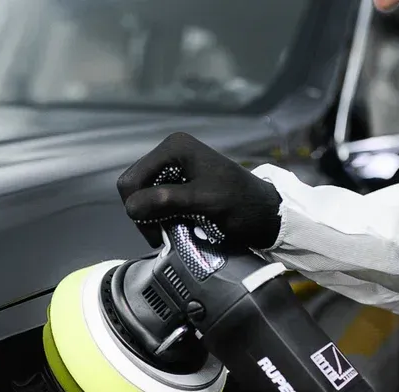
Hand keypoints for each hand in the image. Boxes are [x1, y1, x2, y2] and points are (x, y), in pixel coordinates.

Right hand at [116, 132, 281, 249]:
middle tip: (164, 235)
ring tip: (174, 232)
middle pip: (134, 188)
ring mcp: (174, 168)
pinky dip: (163, 218)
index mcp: (174, 148)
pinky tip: (178, 226)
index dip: (137, 209)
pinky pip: (156, 202)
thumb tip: (132, 207)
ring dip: (154, 219)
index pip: (132, 180)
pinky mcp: (179, 183)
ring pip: (143, 198)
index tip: (158, 234)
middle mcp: (170, 153)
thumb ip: (167, 201)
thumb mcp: (204, 201)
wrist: (266, 214)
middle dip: (144, 214)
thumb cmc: (241, 205)